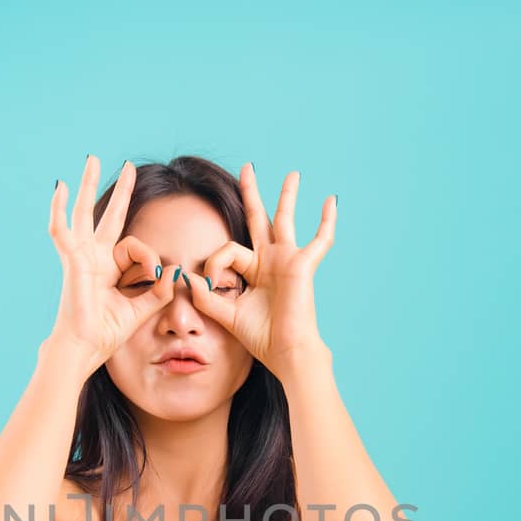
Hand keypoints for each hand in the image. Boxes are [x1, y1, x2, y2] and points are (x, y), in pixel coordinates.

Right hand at [45, 155, 175, 371]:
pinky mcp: (73, 260)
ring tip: (93, 158)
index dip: (149, 257)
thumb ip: (159, 292)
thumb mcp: (141, 310)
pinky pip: (61, 229)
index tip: (157, 273)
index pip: (134, 247)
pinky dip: (58, 208)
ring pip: (85, 212)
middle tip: (130, 166)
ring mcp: (81, 256)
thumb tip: (176, 271)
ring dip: (90, 184)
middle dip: (121, 191)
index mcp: (109, 269)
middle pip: (108, 215)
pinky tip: (60, 186)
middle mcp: (94, 258)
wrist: (85, 347)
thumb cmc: (106, 334)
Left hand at [180, 165, 335, 377]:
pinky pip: (320, 239)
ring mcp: (288, 259)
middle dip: (251, 193)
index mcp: (253, 270)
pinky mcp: (303, 265)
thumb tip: (189, 278)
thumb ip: (206, 297)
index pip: (228, 250)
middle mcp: (270, 260)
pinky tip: (332, 200)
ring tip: (292, 173)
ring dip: (287, 195)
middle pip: (258, 218)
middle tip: (247, 168)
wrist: (285, 352)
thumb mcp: (226, 315)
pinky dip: (327, 221)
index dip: (215, 263)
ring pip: (285, 219)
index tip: (210, 283)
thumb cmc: (260, 337)